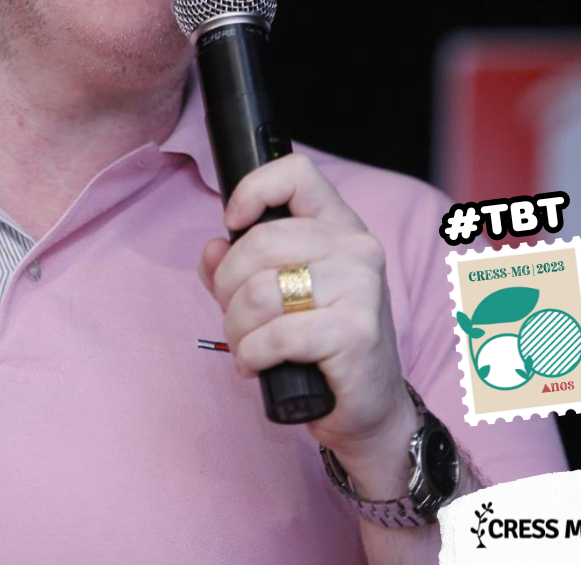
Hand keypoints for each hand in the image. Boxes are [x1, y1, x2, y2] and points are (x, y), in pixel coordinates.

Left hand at [197, 152, 418, 497]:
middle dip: (226, 284)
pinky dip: (252, 353)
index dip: (253, 190)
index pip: (296, 174)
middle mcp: (356, 246)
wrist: (369, 406)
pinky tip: (256, 364)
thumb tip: (211, 249)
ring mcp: (361, 287)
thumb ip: (235, 265)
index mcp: (337, 224)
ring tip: (243, 343)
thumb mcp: (275, 293)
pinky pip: (277, 334)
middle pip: (260, 241)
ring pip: (262, 290)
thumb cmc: (318, 341)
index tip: (231, 223)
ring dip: (236, 325)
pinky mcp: (356, 331)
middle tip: (231, 313)